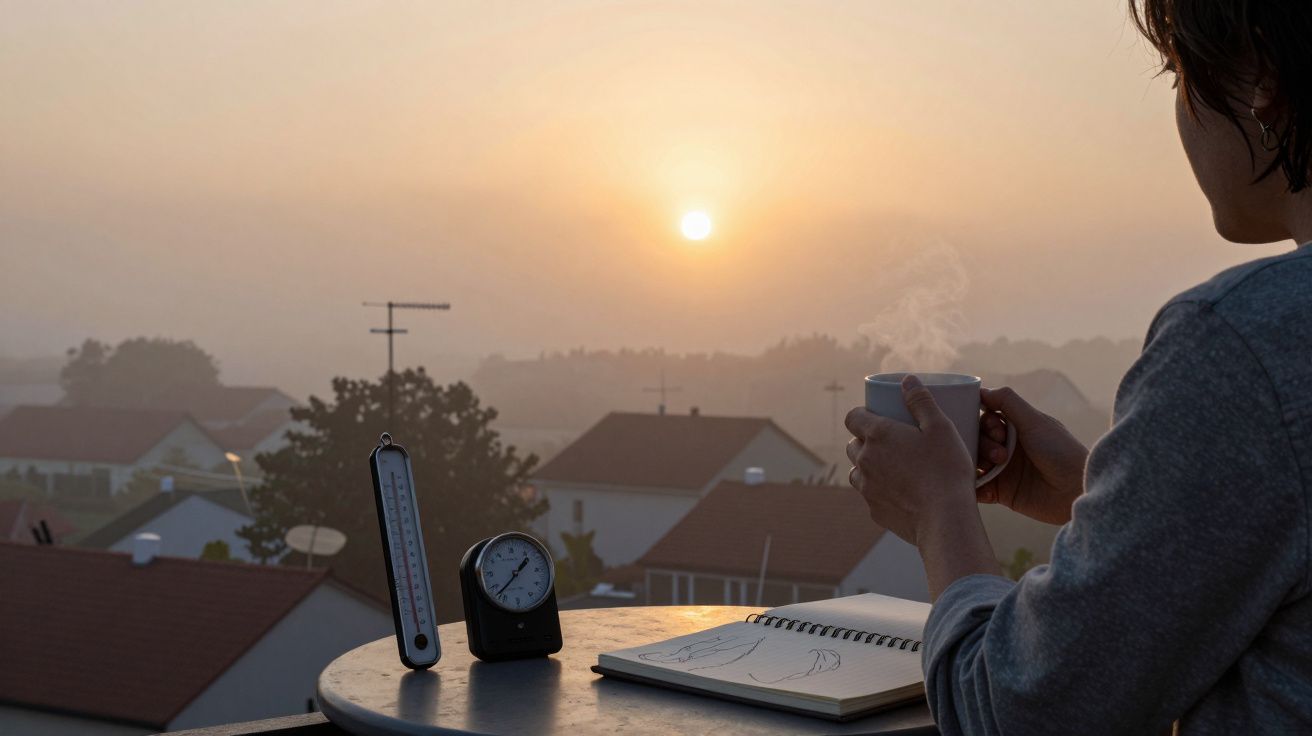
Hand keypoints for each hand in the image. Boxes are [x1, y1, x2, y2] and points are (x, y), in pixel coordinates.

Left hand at [846, 374, 999, 599]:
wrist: (945, 520)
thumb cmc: (946, 469)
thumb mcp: (941, 427)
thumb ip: (922, 401)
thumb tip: (907, 380)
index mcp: (878, 435)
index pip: (853, 417)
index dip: (861, 415)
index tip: (876, 416)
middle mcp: (865, 460)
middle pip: (853, 445)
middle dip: (865, 441)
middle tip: (890, 442)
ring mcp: (867, 488)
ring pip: (858, 472)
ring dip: (869, 467)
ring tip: (894, 467)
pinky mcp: (875, 511)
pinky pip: (871, 496)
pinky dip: (880, 491)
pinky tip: (902, 492)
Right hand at [976, 387, 1088, 524]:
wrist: (1076, 490)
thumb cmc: (1061, 452)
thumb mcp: (1035, 421)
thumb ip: (1007, 402)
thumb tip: (981, 390)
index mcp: (1016, 428)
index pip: (986, 419)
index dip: (985, 423)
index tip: (997, 430)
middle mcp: (1007, 447)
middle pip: (976, 440)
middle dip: (983, 444)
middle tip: (1000, 454)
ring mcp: (1002, 470)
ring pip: (973, 461)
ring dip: (976, 463)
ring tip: (994, 468)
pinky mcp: (1000, 492)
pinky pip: (977, 488)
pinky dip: (972, 486)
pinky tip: (975, 484)